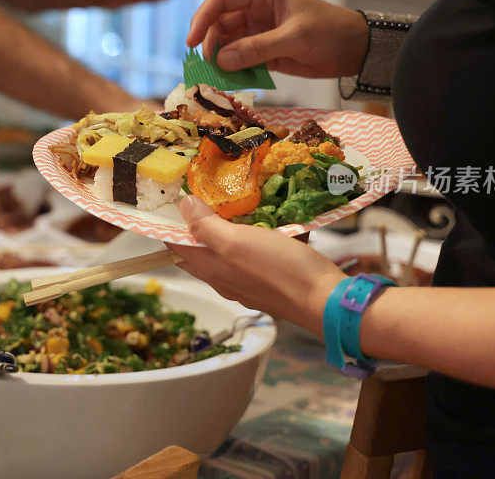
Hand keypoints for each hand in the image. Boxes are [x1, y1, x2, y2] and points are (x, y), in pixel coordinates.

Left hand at [167, 196, 345, 334]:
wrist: (323, 299)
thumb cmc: (279, 269)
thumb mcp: (237, 242)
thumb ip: (206, 227)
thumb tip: (183, 206)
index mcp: (210, 268)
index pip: (176, 246)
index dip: (171, 223)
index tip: (174, 198)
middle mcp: (223, 278)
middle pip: (201, 248)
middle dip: (200, 223)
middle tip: (208, 195)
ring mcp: (246, 282)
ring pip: (228, 252)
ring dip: (229, 229)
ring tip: (238, 205)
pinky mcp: (268, 280)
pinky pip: (254, 256)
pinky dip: (255, 238)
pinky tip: (268, 225)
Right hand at [187, 0, 368, 77]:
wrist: (354, 49)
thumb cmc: (329, 32)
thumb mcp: (294, 38)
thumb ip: (258, 49)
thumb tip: (221, 61)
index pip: (221, 0)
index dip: (202, 18)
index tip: (191, 42)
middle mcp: (256, 10)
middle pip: (219, 23)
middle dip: (210, 43)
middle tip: (209, 66)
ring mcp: (258, 31)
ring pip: (227, 43)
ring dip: (220, 59)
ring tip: (219, 76)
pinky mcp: (263, 51)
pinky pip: (239, 59)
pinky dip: (233, 69)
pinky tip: (232, 80)